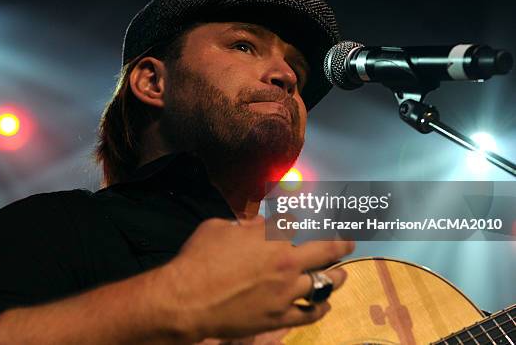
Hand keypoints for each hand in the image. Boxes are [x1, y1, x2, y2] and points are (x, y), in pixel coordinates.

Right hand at [160, 216, 353, 341]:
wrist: (188, 300)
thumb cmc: (198, 259)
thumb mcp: (217, 228)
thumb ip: (243, 224)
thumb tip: (257, 223)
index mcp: (271, 236)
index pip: (293, 222)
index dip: (294, 221)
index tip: (296, 222)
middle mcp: (286, 261)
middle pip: (324, 250)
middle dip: (340, 244)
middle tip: (349, 243)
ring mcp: (286, 291)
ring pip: (324, 283)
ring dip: (336, 277)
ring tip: (343, 275)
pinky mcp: (280, 316)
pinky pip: (310, 313)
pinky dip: (320, 308)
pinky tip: (325, 304)